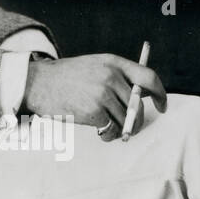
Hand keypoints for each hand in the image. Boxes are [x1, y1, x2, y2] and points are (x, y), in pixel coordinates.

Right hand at [22, 53, 167, 139]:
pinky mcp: (93, 112)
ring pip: (126, 120)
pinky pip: (111, 130)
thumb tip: (140, 98)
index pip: (148, 77)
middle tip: (131, 127)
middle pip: (137, 105)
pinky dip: (107, 135)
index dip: (160, 93)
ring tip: (109, 129)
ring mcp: (102, 94)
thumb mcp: (94, 66)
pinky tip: (99, 132)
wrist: (37, 82)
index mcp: (114, 62)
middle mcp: (111, 76)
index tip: (162, 105)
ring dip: (121, 130)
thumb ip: (117, 77)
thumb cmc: (66, 77)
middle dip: (137, 120)